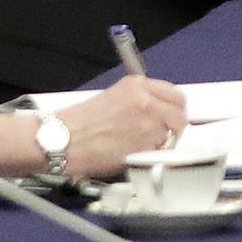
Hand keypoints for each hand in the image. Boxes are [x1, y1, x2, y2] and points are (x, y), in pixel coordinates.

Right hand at [55, 76, 192, 180]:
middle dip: (175, 126)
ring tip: (145, 148)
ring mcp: (147, 122)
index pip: (174, 94)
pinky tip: (138, 156)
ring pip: (174, 134)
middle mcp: (145, 100)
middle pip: (180, 113)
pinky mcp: (144, 145)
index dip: (174, 109)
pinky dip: (155, 156)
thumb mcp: (112, 99)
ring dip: (165, 142)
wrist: (60, 142)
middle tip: (166, 136)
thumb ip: (138, 102)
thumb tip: (156, 112)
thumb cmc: (76, 125)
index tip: (172, 116)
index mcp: (136, 85)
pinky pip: (162, 152)